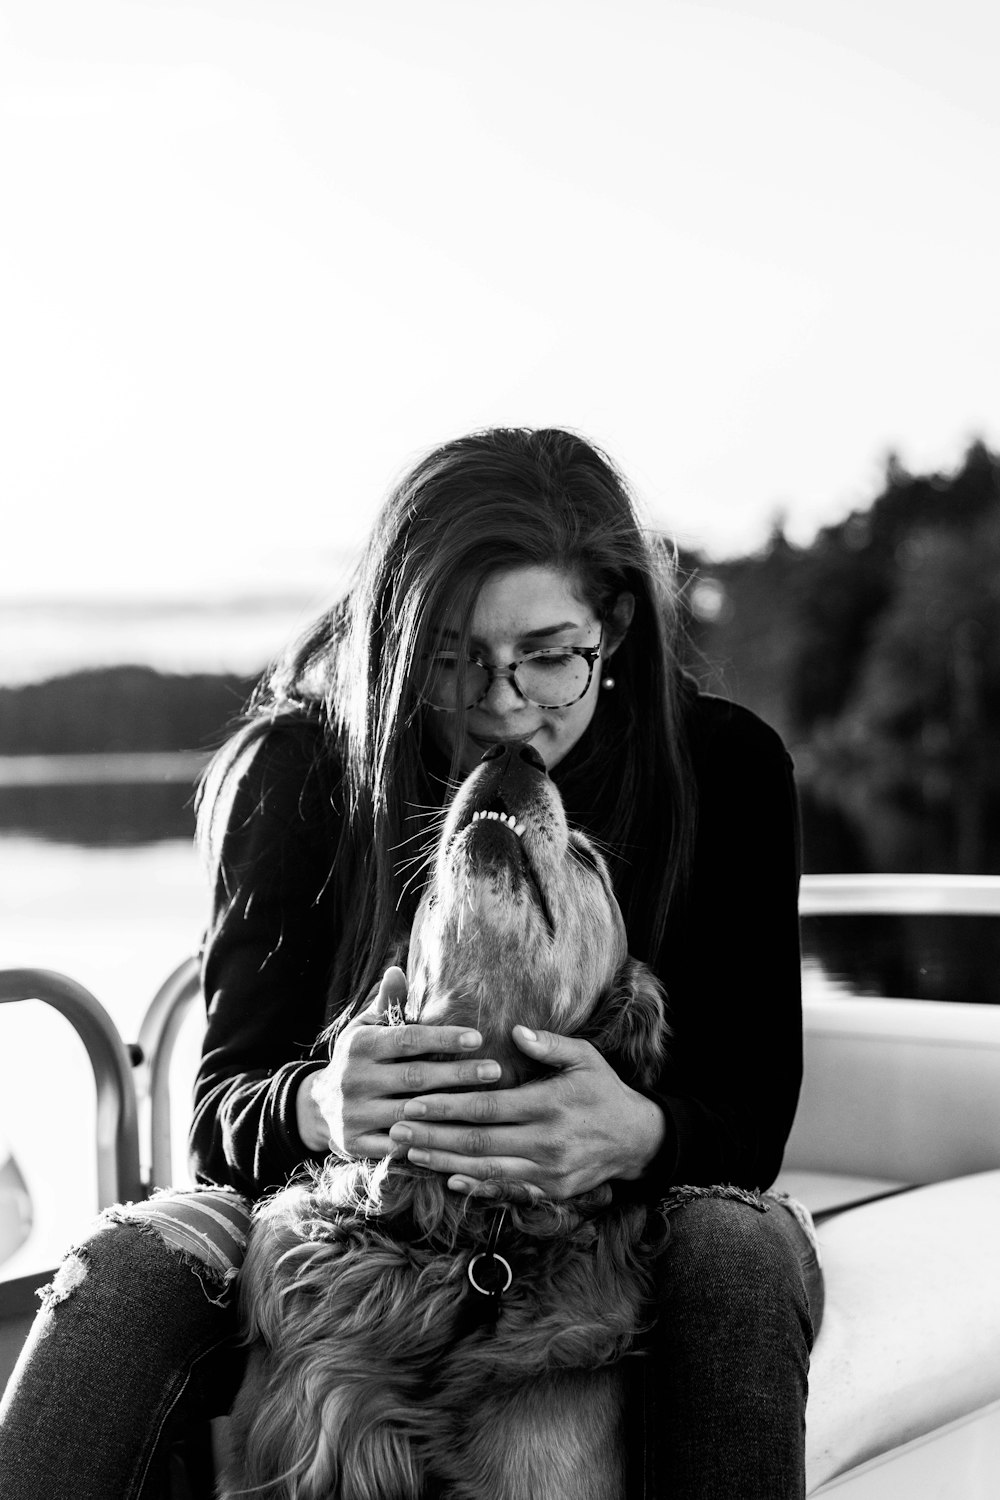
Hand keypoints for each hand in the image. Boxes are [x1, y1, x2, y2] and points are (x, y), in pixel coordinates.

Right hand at [296, 968, 502, 1156]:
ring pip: (411, 1114)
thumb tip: (397, 968)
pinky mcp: (357, 1144)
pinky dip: (427, 1143)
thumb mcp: (364, 1028)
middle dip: (458, 1074)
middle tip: (496, 1070)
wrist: (316, 1107)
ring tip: (486, 1104)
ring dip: (450, 1111)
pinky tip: (458, 1138)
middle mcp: (355, 1079)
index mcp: (361, 1046)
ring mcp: (354, 1114)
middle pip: (415, 1078)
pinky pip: (398, 1145)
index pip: (408, 1039)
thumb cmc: (356, 1059)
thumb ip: (386, 1002)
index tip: (478, 1038)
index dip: (444, 1039)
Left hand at [388, 1025, 665, 1199]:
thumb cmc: (604, 1090)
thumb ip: (549, 1045)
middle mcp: (545, 1143)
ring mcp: (547, 1172)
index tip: (415, 1102)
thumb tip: (516, 1030)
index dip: (448, 1106)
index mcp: (549, 1106)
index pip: (487, 1107)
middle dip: (433, 1136)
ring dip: (444, 1163)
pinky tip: (449, 1180)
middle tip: (396, 1131)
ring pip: (485, 1169)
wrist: (636, 1139)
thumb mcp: (584, 1059)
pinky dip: (476, 1186)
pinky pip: (506, 1190)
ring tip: (410, 1154)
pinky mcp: (549, 1191)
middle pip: (478, 1142)